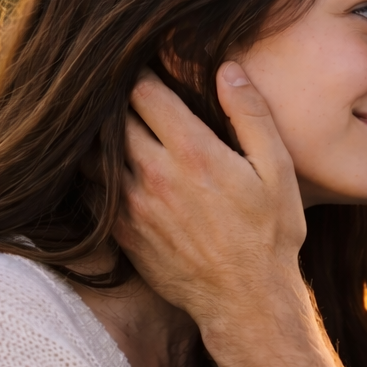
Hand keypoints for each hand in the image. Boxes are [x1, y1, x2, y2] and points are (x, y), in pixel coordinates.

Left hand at [117, 63, 307, 328]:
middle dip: (116, 98)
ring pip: (92, 152)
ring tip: (111, 123)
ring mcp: (131, 206)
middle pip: (112, 116)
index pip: (144, 90)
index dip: (142, 70)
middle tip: (122, 86)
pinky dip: (92, 171)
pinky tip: (108, 165)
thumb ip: (251, 115)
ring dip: (99, 134)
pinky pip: (90, 189)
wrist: (247, 303)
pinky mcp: (121, 232)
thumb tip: (227, 68)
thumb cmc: (270, 236)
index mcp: (192, 152)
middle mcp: (153, 175)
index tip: (146, 63)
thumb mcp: (277, 171)